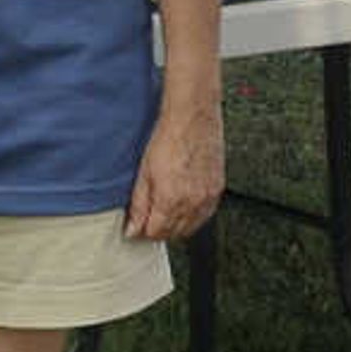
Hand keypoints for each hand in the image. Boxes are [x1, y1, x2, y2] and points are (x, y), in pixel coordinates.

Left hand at [126, 92, 225, 242]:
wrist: (192, 117)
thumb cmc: (169, 138)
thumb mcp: (144, 173)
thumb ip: (139, 206)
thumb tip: (133, 230)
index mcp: (171, 200)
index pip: (156, 233)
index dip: (143, 231)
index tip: (137, 225)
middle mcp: (192, 203)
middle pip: (173, 233)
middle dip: (159, 230)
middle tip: (149, 218)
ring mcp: (208, 197)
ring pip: (190, 228)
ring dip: (176, 226)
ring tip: (165, 211)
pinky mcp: (217, 189)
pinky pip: (205, 215)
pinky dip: (193, 217)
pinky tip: (183, 206)